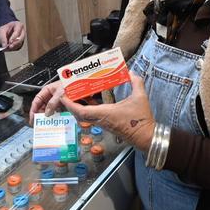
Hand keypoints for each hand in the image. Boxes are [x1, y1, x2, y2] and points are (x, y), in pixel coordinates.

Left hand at [0, 21, 24, 50]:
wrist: (6, 29)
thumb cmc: (5, 28)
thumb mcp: (1, 30)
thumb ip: (2, 37)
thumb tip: (4, 46)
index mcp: (18, 25)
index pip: (17, 32)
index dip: (14, 37)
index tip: (10, 42)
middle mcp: (22, 31)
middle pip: (21, 38)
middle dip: (15, 43)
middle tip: (9, 47)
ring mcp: (22, 37)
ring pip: (20, 43)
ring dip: (14, 47)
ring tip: (7, 48)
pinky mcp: (20, 42)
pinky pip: (18, 46)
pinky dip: (13, 48)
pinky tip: (8, 49)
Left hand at [29, 73, 155, 151]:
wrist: (146, 137)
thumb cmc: (141, 120)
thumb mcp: (140, 97)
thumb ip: (136, 82)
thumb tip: (131, 73)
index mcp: (105, 114)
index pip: (81, 111)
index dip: (70, 104)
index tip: (63, 96)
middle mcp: (101, 120)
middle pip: (79, 114)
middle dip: (70, 104)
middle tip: (68, 93)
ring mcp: (103, 123)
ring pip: (85, 116)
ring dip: (78, 107)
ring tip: (77, 94)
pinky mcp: (107, 125)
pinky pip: (92, 117)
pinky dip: (87, 109)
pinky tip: (91, 100)